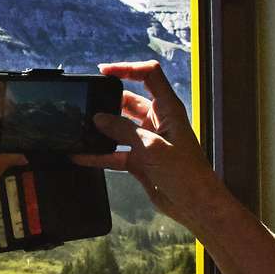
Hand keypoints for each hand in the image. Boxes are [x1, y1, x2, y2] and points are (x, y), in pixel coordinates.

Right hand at [75, 61, 228, 228]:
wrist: (194, 205)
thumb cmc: (185, 174)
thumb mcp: (151, 147)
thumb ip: (123, 130)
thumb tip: (98, 119)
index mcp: (167, 109)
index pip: (149, 75)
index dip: (127, 68)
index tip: (104, 72)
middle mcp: (157, 121)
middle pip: (128, 100)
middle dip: (107, 101)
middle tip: (87, 104)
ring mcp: (147, 140)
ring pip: (119, 127)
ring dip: (101, 129)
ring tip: (80, 128)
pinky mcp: (140, 160)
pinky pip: (115, 152)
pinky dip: (99, 153)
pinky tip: (81, 155)